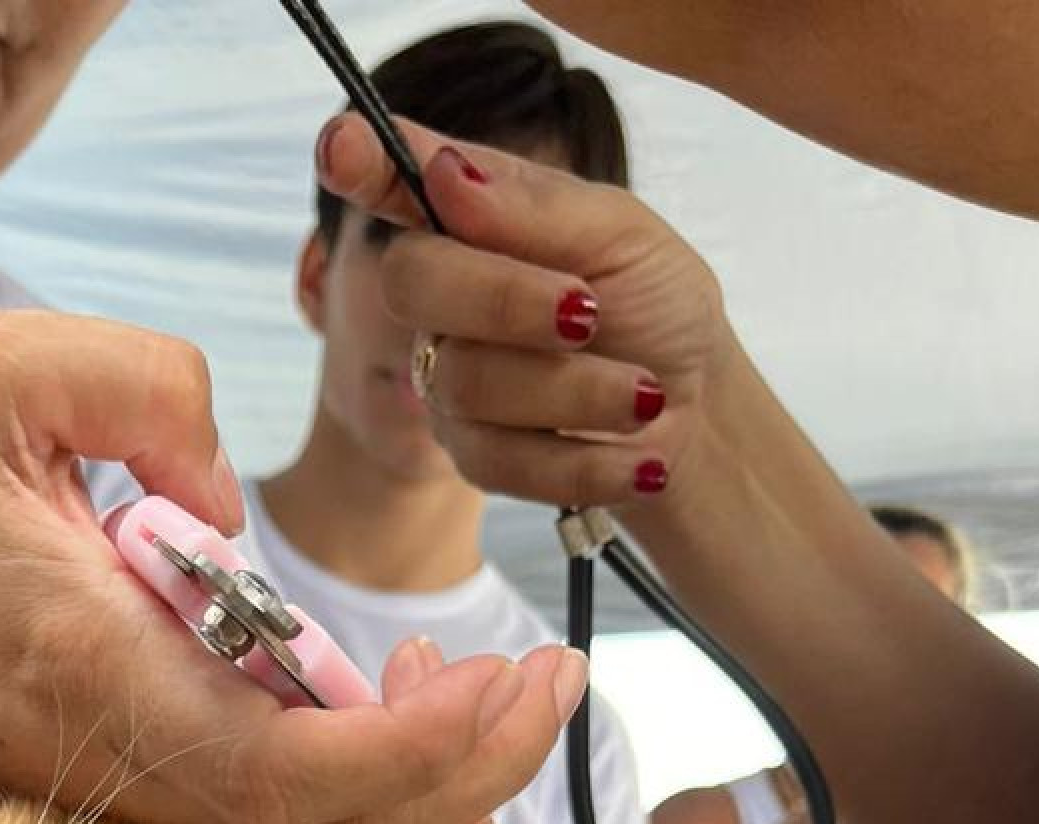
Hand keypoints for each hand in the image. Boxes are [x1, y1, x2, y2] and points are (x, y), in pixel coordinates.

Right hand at [0, 309, 582, 823]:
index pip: (281, 769)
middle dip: (466, 772)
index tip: (495, 684)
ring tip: (495, 688)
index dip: (406, 752)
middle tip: (548, 677)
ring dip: (434, 793)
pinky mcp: (159, 822)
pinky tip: (439, 746)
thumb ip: (141, 385)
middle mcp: (134, 777)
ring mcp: (149, 817)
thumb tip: (239, 504)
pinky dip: (382, 810)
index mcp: (101, 684)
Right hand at [314, 110, 732, 511]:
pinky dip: (583, 459)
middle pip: (413, 281)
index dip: (362, 162)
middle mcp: (447, 293)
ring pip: (465, 381)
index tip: (343, 148)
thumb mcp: (623, 234)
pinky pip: (499, 459)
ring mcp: (449, 377)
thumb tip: (446, 173)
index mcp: (476, 215)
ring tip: (645, 394)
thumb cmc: (657, 305)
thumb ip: (535, 206)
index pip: (399, 180)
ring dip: (577, 391)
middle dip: (506, 300)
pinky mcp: (473, 455)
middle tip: (591, 315)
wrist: (695, 411)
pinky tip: (636, 456)